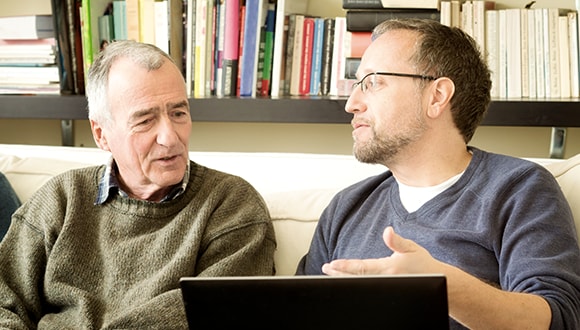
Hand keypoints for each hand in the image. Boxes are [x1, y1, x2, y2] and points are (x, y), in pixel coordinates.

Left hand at [321, 226, 441, 275]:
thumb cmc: (423, 263)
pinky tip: (344, 279)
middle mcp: (385, 279)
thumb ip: (397, 241)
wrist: (439, 283)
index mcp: (389, 268)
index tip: (332, 264)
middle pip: (357, 278)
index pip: (362, 268)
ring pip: (360, 283)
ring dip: (343, 278)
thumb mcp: (411, 249)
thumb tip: (387, 231)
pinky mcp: (387, 289)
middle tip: (325, 269)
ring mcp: (386, 286)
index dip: (345, 267)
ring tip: (330, 273)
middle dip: (339, 274)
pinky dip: (353, 282)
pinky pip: (367, 286)